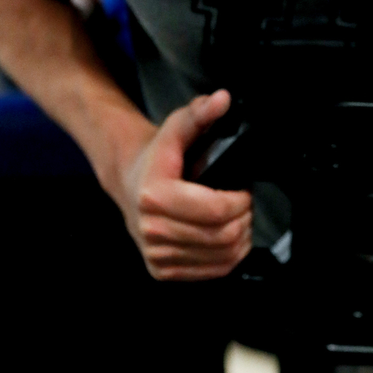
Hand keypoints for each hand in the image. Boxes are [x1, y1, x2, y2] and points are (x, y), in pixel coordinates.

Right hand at [116, 89, 252, 280]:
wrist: (128, 180)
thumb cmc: (157, 156)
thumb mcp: (176, 127)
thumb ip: (200, 113)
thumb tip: (223, 99)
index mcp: (155, 195)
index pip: (216, 211)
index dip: (241, 201)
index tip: (244, 190)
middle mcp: (152, 229)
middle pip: (222, 237)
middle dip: (244, 219)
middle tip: (244, 204)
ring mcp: (156, 254)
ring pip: (222, 258)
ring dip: (240, 239)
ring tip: (237, 219)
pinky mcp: (161, 270)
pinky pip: (210, 272)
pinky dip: (227, 257)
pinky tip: (225, 237)